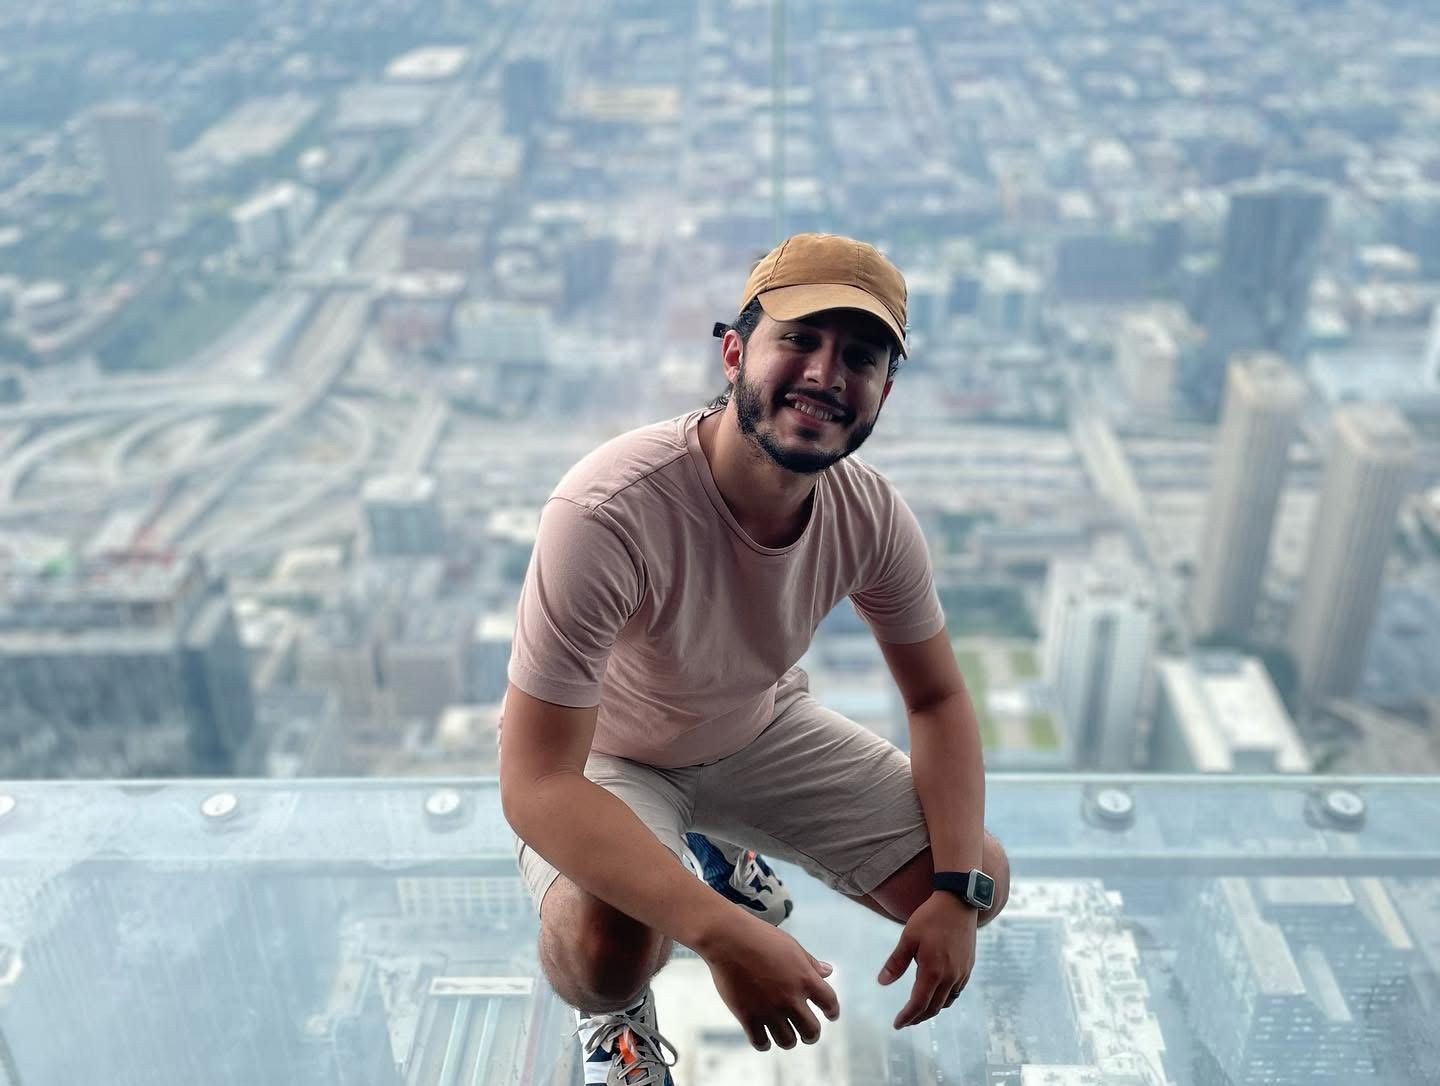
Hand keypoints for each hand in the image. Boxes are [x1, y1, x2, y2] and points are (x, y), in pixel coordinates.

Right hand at [700, 912, 840, 1050]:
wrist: (728, 938)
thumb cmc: (761, 938)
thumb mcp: (792, 947)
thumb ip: (811, 963)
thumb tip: (829, 972)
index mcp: (805, 978)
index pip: (830, 1003)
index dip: (832, 1011)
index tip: (830, 1015)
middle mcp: (790, 998)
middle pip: (811, 1031)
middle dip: (811, 1034)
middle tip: (807, 1033)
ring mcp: (769, 1009)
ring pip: (787, 1041)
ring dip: (789, 1040)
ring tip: (786, 1035)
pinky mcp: (748, 1016)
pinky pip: (761, 1043)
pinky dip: (765, 1043)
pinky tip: (764, 1038)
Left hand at [877, 891, 977, 1028]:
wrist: (959, 902)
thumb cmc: (930, 918)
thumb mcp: (908, 937)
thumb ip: (896, 962)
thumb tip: (882, 982)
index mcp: (933, 971)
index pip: (919, 1004)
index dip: (907, 1017)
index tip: (897, 1024)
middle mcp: (950, 977)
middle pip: (933, 1008)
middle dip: (918, 1017)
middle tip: (906, 1021)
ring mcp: (962, 973)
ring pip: (947, 1002)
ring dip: (932, 1009)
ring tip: (919, 1010)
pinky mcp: (968, 967)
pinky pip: (956, 991)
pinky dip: (945, 999)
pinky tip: (937, 994)